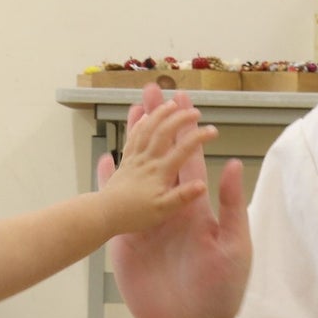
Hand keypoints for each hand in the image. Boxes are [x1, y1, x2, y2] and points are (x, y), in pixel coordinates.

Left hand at [95, 96, 214, 234]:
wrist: (104, 213)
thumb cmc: (134, 215)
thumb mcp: (163, 211)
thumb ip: (182, 197)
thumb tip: (202, 185)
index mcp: (160, 172)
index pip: (183, 150)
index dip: (199, 137)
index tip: (213, 130)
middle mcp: (148, 160)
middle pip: (164, 132)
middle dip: (180, 118)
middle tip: (194, 111)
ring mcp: (135, 158)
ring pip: (147, 129)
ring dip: (159, 113)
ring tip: (170, 102)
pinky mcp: (125, 161)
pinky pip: (133, 137)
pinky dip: (139, 124)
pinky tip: (142, 117)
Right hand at [101, 84, 250, 317]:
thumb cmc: (220, 293)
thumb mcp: (233, 249)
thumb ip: (230, 208)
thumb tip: (230, 164)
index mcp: (198, 208)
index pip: (189, 159)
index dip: (182, 128)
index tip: (177, 100)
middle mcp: (172, 209)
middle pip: (161, 156)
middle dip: (155, 123)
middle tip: (148, 91)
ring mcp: (148, 223)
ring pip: (137, 174)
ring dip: (132, 143)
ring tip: (126, 113)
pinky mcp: (127, 241)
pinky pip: (116, 206)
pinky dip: (109, 183)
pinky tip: (104, 161)